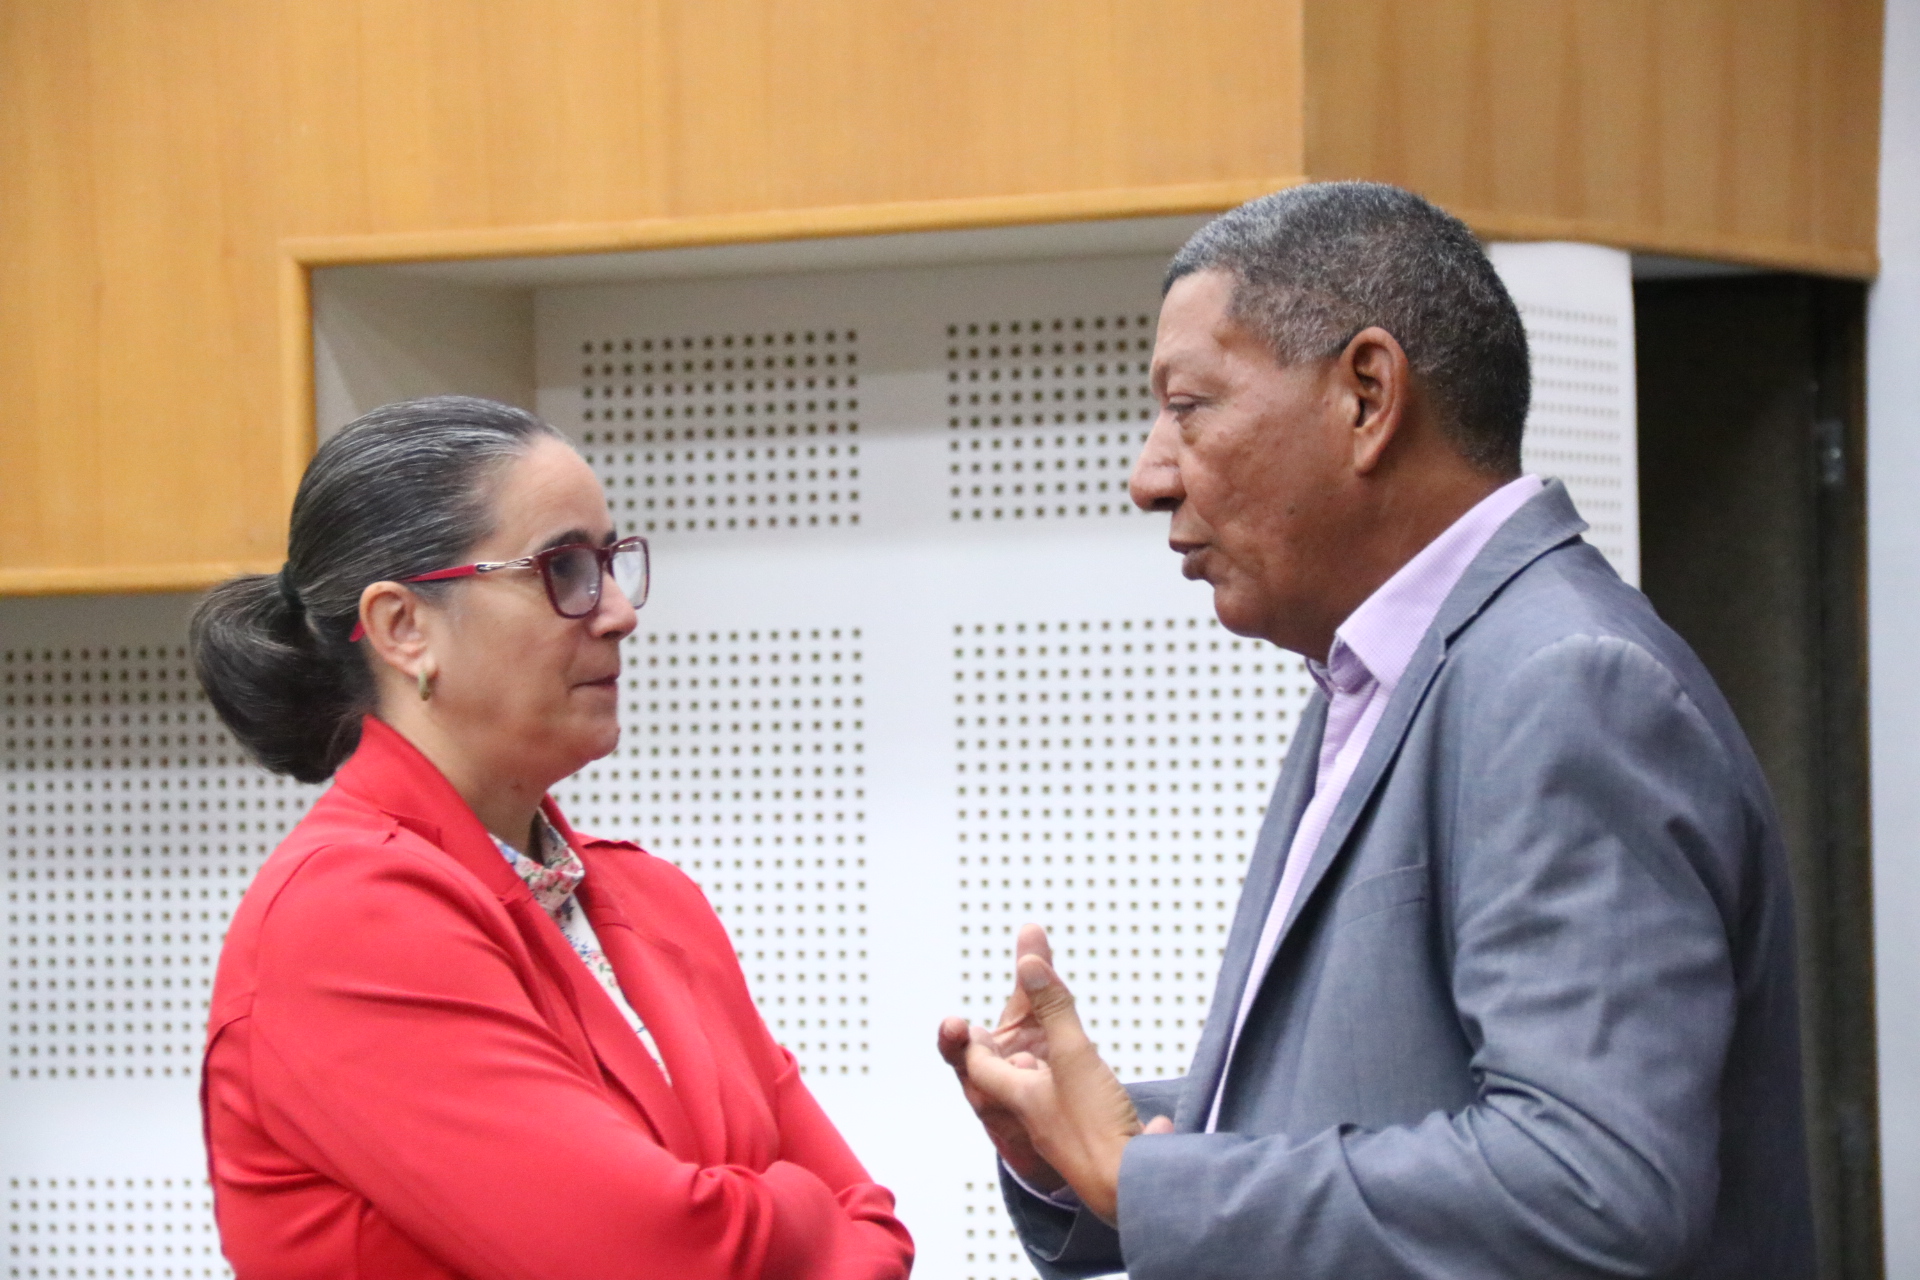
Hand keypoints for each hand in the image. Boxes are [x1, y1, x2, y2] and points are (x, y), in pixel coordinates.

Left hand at [952, 927, 1174, 1225]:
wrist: (1131, 1192)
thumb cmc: (1093, 1126)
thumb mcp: (1073, 1055)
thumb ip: (1053, 1008)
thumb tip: (1028, 960)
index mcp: (1021, 1098)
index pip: (981, 1068)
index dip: (974, 1045)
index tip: (971, 1027)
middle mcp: (1038, 1120)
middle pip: (1017, 1084)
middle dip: (1017, 1057)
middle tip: (1017, 1037)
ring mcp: (1068, 1136)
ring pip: (1052, 1100)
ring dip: (1055, 1075)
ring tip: (1069, 1055)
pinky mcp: (1098, 1147)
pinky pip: (1089, 1119)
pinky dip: (1097, 1101)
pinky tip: (1131, 1105)